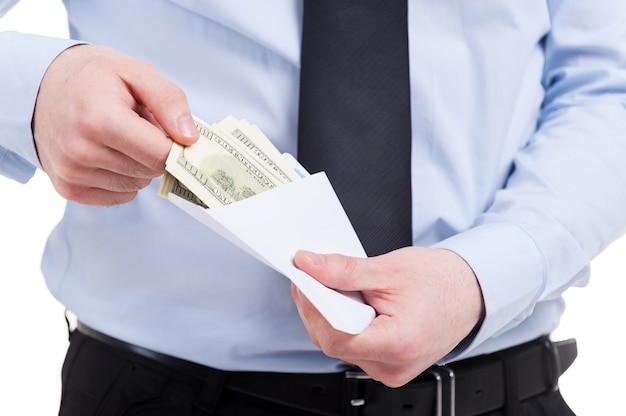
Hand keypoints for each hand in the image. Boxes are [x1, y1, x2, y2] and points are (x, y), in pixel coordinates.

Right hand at [32, 44, 198, 204]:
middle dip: (154, 151)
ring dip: (138, 164)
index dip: (173, 144)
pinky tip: (109, 153)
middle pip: (150, 171)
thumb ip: (169, 102)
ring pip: (137, 185)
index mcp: (98, 119)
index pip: (159, 154)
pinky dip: (123, 178)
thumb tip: (189, 139)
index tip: (170, 130)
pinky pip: (120, 196)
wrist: (42, 87)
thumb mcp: (137, 72)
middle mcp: (80, 151)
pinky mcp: (68, 189)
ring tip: (119, 137)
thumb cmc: (94, 77)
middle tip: (138, 126)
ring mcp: (71, 173)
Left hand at [292, 247, 483, 387]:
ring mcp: (390, 369)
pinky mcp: (388, 364)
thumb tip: (309, 266)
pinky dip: (343, 322)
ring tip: (333, 286)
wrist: (471, 292)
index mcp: (398, 345)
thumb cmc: (442, 282)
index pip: (335, 334)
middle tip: (312, 275)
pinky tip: (346, 302)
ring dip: (329, 314)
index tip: (303, 279)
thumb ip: (344, 270)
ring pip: (339, 345)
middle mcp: (393, 367)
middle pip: (332, 341)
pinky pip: (352, 346)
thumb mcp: (389, 269)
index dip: (313, 305)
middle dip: (317, 306)